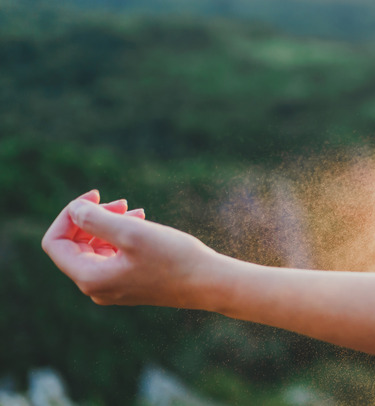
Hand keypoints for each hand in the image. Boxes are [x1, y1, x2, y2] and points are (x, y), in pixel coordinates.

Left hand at [41, 190, 218, 306]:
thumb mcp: (132, 232)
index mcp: (90, 278)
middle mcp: (96, 287)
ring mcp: (113, 287)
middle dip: (92, 217)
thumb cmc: (174, 258)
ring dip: (108, 223)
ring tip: (135, 209)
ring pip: (95, 247)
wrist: (209, 283)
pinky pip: (112, 255)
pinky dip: (121, 235)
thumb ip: (96, 219)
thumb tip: (74, 210)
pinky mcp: (129, 283)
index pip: (55, 243)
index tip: (94, 196)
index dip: (68, 215)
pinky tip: (142, 221)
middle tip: (122, 201)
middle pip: (74, 244)